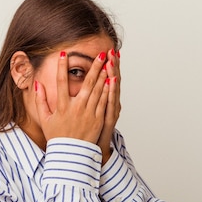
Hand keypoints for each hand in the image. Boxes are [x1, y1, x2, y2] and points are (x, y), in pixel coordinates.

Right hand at [35, 51, 108, 143]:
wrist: (71, 156)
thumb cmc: (57, 138)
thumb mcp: (45, 120)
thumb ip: (40, 101)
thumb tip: (37, 84)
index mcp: (62, 107)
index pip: (61, 82)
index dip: (61, 67)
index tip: (64, 54)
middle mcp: (76, 108)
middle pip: (86, 83)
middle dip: (93, 66)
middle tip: (99, 54)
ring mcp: (88, 114)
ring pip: (98, 90)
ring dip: (103, 75)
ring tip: (108, 63)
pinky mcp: (98, 120)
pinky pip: (104, 102)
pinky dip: (108, 90)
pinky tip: (111, 80)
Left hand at [97, 49, 121, 163]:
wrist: (92, 150)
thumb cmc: (89, 133)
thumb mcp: (93, 114)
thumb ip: (91, 98)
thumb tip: (91, 84)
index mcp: (103, 101)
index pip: (106, 79)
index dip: (108, 65)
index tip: (108, 51)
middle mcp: (109, 104)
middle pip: (112, 80)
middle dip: (112, 65)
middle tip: (112, 50)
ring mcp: (109, 110)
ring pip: (112, 90)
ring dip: (112, 74)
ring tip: (112, 61)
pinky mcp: (107, 118)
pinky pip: (109, 102)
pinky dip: (111, 91)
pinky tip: (111, 80)